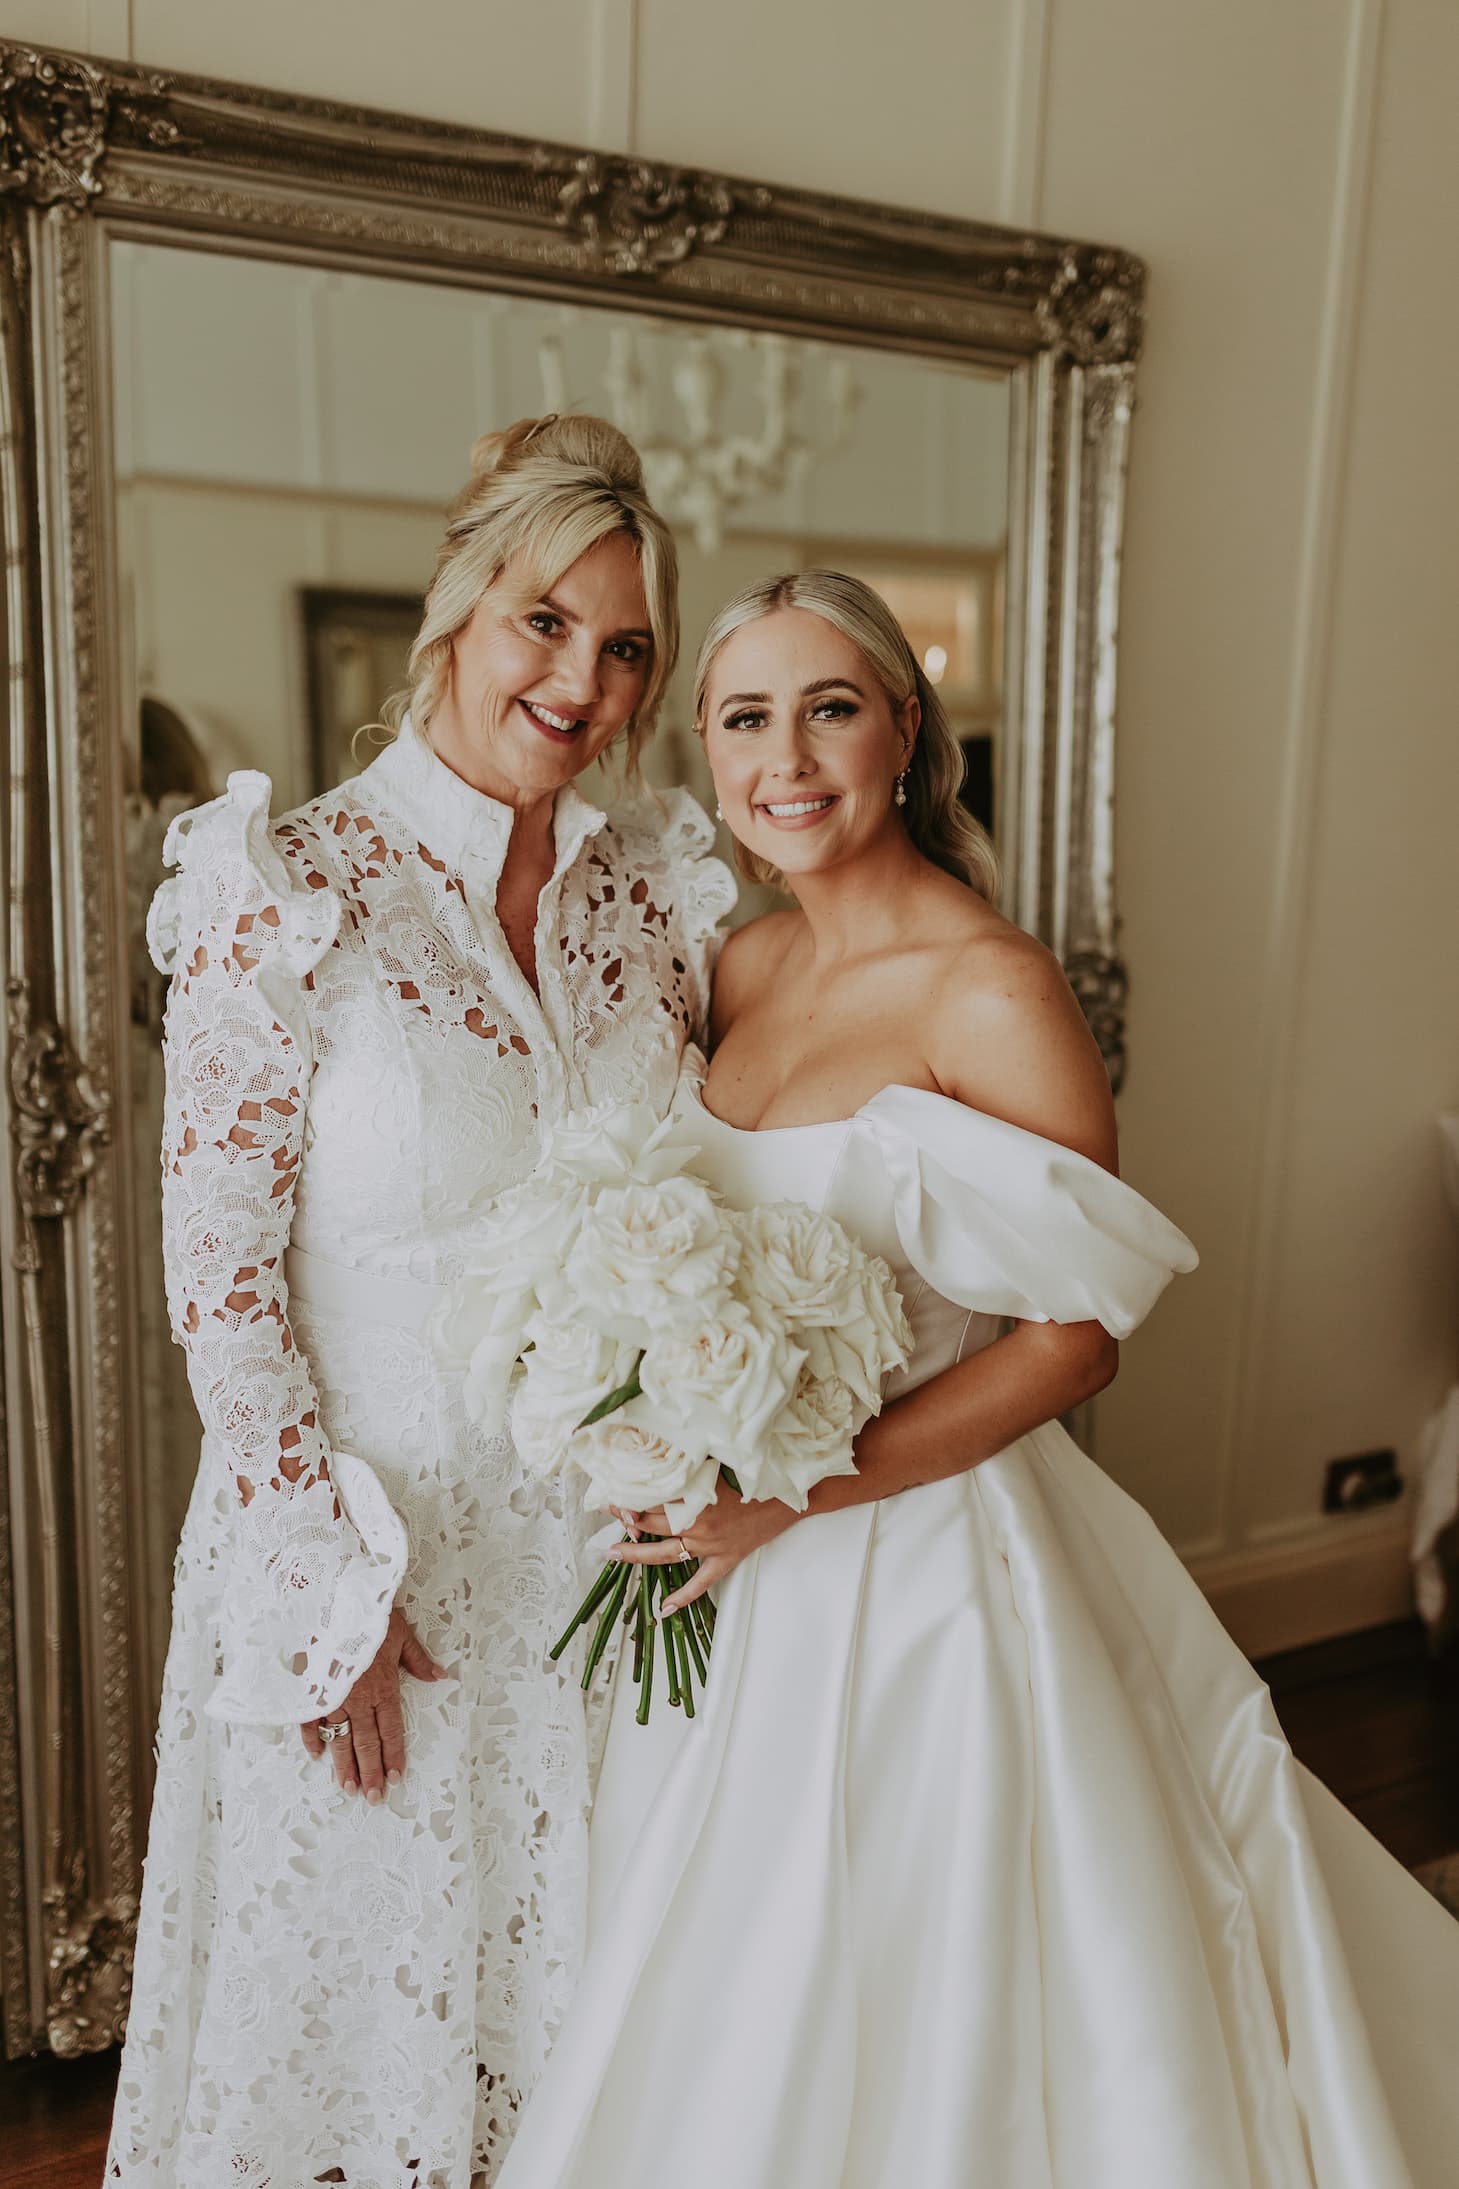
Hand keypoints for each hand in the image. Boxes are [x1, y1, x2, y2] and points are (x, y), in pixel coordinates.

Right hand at [300, 1609, 447, 1800]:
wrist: (330, 1596)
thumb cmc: (368, 1612)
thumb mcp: (401, 1632)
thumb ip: (418, 1660)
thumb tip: (441, 1676)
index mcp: (383, 1686)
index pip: (391, 1729)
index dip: (394, 1755)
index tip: (396, 1778)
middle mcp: (358, 1697)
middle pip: (366, 1742)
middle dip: (371, 1772)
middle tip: (373, 1798)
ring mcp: (331, 1695)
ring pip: (340, 1737)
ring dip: (344, 1765)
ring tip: (349, 1789)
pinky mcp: (309, 1688)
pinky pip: (310, 1719)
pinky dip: (313, 1738)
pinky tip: (317, 1756)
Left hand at [607, 1481, 797, 1614]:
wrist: (790, 1497)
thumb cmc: (757, 1476)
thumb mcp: (721, 1463)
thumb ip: (693, 1462)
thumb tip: (669, 1448)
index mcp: (696, 1496)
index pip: (652, 1497)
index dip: (631, 1495)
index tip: (613, 1491)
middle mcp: (698, 1523)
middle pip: (652, 1524)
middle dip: (628, 1519)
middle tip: (608, 1514)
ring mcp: (710, 1545)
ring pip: (665, 1553)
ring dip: (638, 1554)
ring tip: (614, 1553)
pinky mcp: (725, 1559)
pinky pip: (700, 1583)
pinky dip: (682, 1597)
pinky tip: (664, 1609)